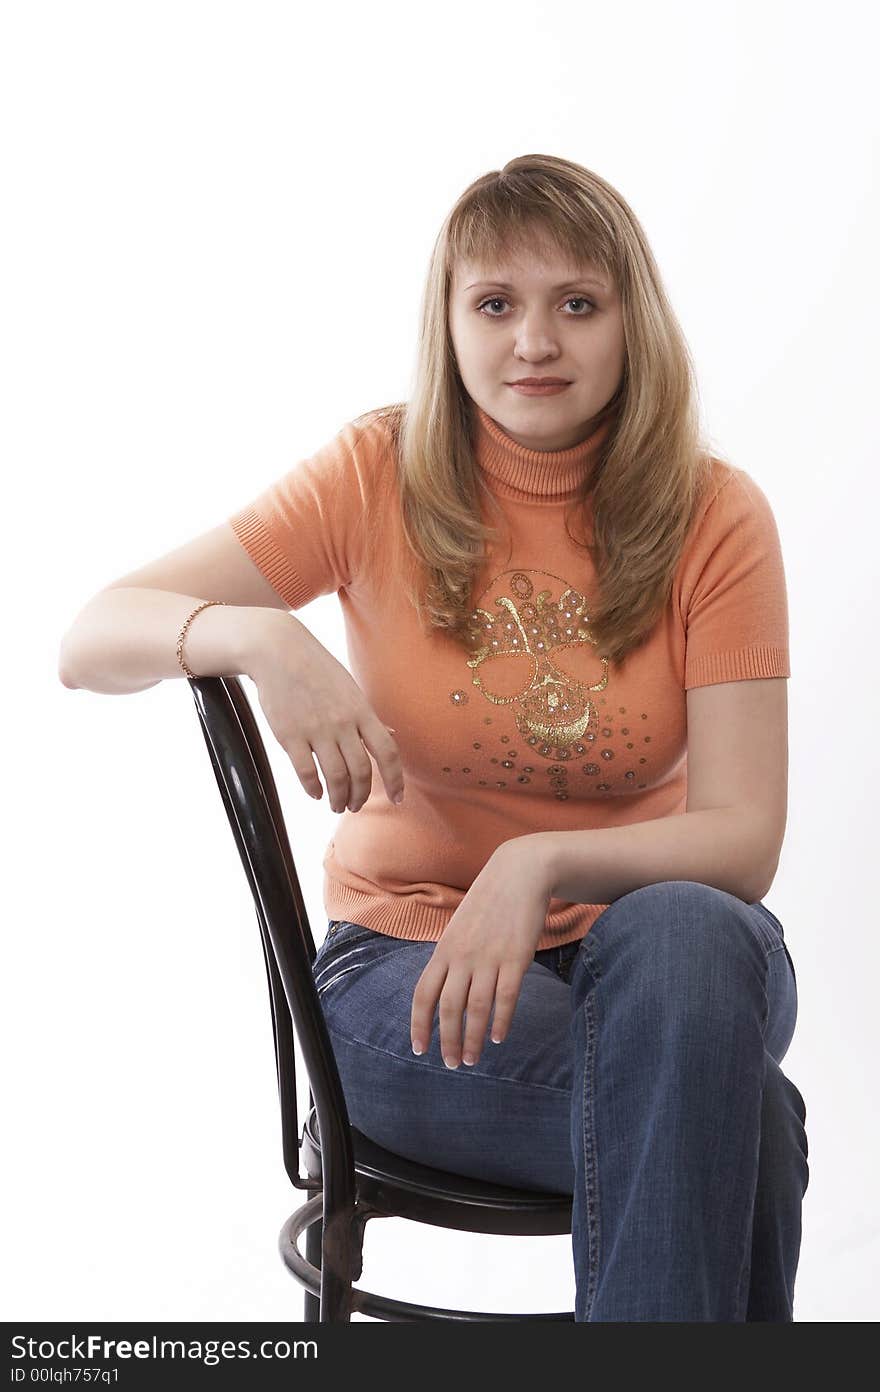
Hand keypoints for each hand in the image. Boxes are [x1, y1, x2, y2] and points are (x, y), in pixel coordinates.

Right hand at [248, 610, 403, 811]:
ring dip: (338, 798)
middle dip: (360, 796)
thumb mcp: (350, 689)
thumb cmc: (317, 669)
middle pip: (361, 771)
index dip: (395, 780)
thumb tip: (391, 734)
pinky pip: (306, 772)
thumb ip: (369, 717)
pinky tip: (315, 793)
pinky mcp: (289, 735)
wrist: (278, 650)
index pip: (387, 752)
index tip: (397, 799)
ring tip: (336, 804)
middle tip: (354, 805)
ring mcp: (316, 730)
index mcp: (361, 711)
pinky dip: (313, 788)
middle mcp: (343, 723)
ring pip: (335, 777)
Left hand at [409, 838, 553, 1068]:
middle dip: (448, 1041)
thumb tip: (444, 988)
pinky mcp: (516, 958)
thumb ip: (452, 957)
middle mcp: (462, 957)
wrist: (519, 872)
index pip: (423, 995)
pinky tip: (499, 1038)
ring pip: (476, 1009)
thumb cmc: (489, 903)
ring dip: (473, 1039)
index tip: (420, 1049)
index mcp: (444, 950)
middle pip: (448, 1008)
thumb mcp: (460, 928)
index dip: (419, 1025)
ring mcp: (489, 957)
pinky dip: (501, 1021)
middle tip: (452, 1064)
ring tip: (473, 1059)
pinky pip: (506, 997)